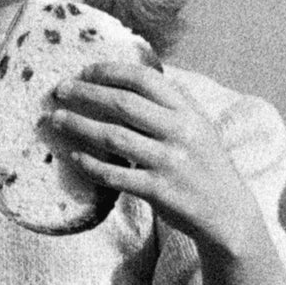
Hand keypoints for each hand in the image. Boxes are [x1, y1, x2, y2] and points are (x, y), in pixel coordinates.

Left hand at [49, 63, 266, 258]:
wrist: (228, 214)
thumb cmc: (206, 167)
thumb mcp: (199, 127)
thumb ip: (172, 105)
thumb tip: (134, 79)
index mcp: (188, 111)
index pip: (145, 79)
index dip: (111, 71)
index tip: (85, 70)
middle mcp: (180, 132)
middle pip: (123, 104)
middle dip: (86, 93)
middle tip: (60, 89)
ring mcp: (169, 162)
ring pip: (114, 136)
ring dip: (80, 125)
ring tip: (57, 119)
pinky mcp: (159, 191)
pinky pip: (115, 174)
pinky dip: (91, 164)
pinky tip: (74, 156)